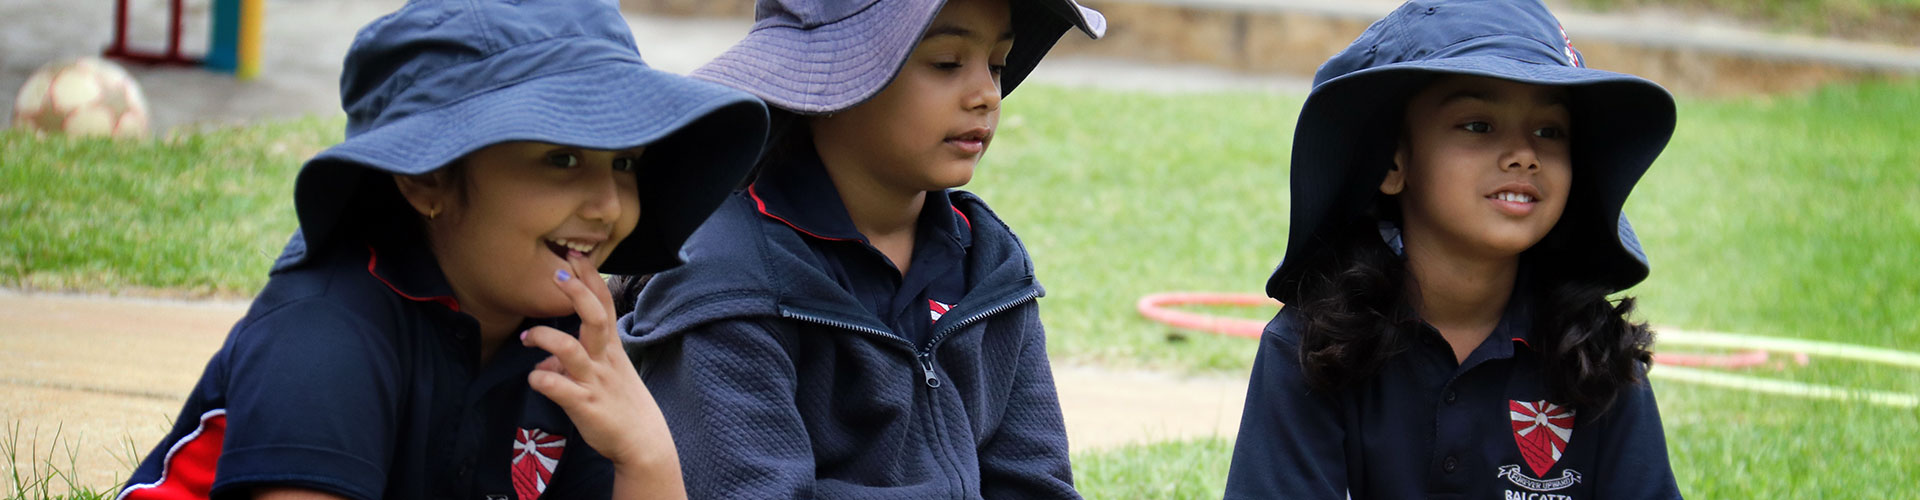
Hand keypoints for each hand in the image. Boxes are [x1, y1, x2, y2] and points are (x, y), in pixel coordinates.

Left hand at [519, 252, 682, 488]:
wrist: (642, 442)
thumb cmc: (621, 404)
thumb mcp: (601, 376)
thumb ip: (571, 362)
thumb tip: (542, 359)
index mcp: (611, 348)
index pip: (604, 303)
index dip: (590, 278)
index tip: (575, 255)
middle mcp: (604, 359)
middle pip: (595, 317)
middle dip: (577, 292)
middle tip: (557, 272)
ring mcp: (595, 381)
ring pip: (571, 350)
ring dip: (546, 338)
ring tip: (528, 336)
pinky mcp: (585, 405)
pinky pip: (560, 388)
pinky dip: (542, 379)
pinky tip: (533, 378)